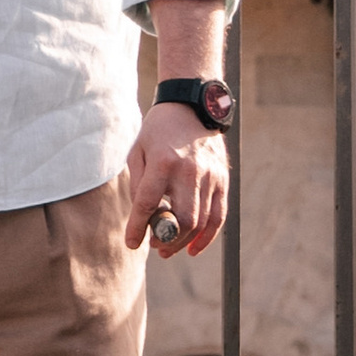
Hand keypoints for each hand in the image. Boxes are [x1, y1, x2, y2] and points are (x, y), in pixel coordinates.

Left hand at [125, 106, 228, 260]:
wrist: (192, 107)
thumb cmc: (159, 131)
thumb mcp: (139, 150)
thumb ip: (138, 184)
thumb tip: (142, 218)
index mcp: (163, 161)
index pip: (148, 202)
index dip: (138, 227)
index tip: (131, 242)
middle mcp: (189, 170)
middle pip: (182, 218)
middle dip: (167, 239)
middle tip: (156, 247)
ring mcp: (210, 176)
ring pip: (201, 222)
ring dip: (184, 242)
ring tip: (169, 249)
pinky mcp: (223, 180)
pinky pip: (218, 217)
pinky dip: (207, 237)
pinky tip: (194, 248)